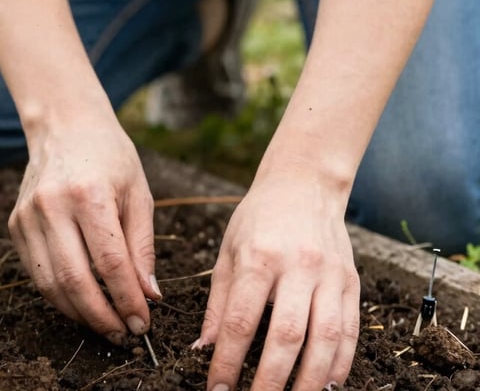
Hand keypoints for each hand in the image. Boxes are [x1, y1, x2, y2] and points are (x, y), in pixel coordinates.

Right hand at [8, 113, 160, 343]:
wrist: (64, 125)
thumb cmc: (109, 156)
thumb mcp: (138, 194)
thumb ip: (142, 246)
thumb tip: (149, 295)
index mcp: (88, 194)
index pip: (109, 263)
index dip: (127, 300)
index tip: (143, 322)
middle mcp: (51, 206)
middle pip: (74, 280)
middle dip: (102, 316)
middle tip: (123, 334)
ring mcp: (27, 216)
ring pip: (49, 283)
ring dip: (78, 313)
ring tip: (105, 324)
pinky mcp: (15, 224)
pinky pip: (36, 272)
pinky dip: (59, 295)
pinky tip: (81, 302)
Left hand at [198, 170, 359, 389]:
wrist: (304, 185)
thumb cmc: (259, 217)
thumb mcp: (228, 252)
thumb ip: (219, 303)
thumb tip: (204, 347)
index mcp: (260, 257)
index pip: (243, 320)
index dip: (229, 360)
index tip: (217, 387)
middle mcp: (298, 267)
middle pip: (288, 335)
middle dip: (270, 379)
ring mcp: (331, 275)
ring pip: (326, 338)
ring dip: (310, 380)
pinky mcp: (352, 282)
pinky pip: (350, 330)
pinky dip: (340, 363)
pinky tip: (326, 383)